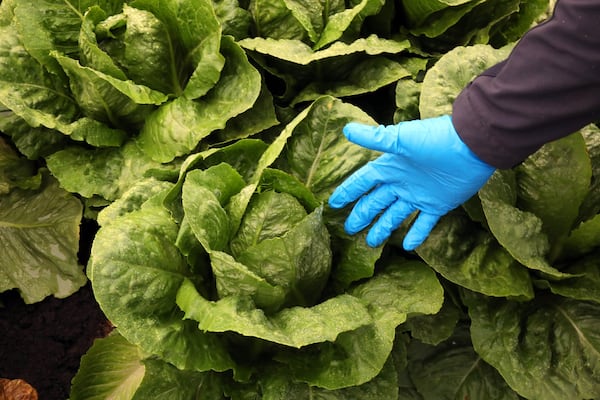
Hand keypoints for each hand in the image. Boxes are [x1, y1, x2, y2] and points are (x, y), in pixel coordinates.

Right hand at [328, 115, 494, 249]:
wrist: (471, 146)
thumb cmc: (435, 139)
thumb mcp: (401, 139)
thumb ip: (374, 138)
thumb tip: (346, 130)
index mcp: (390, 167)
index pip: (362, 182)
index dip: (348, 192)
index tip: (334, 204)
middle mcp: (401, 183)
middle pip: (375, 202)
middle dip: (362, 215)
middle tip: (349, 229)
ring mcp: (418, 195)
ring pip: (395, 215)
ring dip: (383, 228)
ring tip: (371, 242)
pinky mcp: (437, 205)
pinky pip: (423, 223)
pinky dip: (416, 234)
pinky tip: (407, 247)